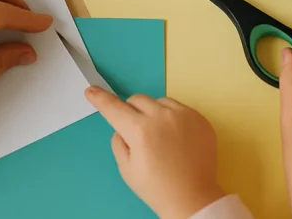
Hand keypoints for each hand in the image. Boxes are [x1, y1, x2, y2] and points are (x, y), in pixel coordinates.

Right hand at [85, 87, 224, 218]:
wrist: (193, 199)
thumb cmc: (156, 188)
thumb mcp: (126, 169)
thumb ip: (118, 141)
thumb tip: (122, 126)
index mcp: (140, 130)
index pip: (114, 108)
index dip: (100, 99)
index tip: (91, 91)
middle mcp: (162, 116)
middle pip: (137, 100)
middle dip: (131, 111)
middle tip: (136, 132)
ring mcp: (184, 115)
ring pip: (159, 101)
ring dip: (153, 113)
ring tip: (160, 137)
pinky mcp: (200, 118)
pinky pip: (179, 108)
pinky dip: (172, 117)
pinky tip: (176, 138)